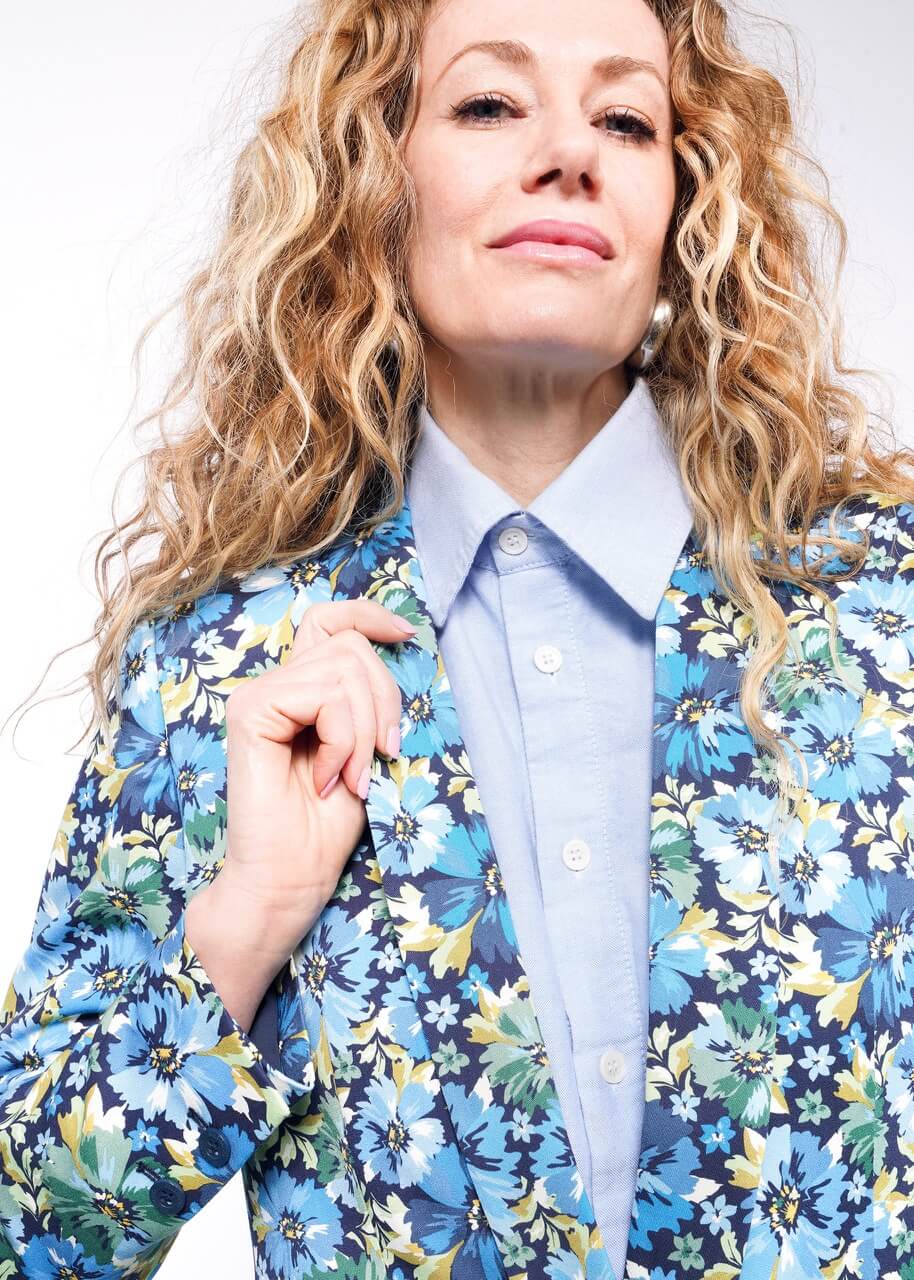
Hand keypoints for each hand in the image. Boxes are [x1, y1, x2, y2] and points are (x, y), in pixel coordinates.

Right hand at [215, 598, 414, 962]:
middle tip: (381, 759)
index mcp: (299, 690)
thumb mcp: (366, 750)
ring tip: (354, 777)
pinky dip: (344, 740)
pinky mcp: (250, 714)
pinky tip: (330, 779)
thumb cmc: (327, 827)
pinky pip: (324, 698)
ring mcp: (258, 697)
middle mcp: (275, 685)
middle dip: (385, 701)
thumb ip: (368, 700)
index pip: (331, 620)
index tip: (406, 634)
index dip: (369, 615)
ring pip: (344, 669)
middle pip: (352, 647)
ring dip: (367, 729)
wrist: (289, 881)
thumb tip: (400, 643)